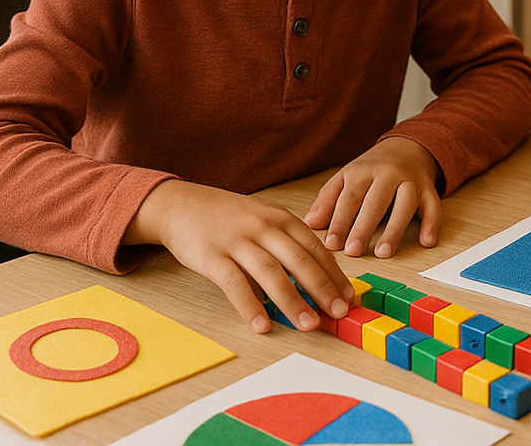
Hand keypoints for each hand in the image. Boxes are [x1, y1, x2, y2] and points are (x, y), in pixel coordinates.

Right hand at [124, 179, 353, 332]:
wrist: (182, 205)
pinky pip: (234, 284)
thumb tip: (317, 278)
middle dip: (322, 289)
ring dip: (292, 301)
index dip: (334, 274)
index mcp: (281, 219)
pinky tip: (261, 325)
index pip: (315, 248)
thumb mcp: (264, 220)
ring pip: (271, 273)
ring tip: (308, 324)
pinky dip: (250, 306)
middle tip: (337, 313)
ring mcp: (238, 241)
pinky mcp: (212, 256)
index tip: (348, 297)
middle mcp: (263, 227)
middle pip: (299, 260)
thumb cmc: (229, 218)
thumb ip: (288, 243)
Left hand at [304, 137, 442, 258]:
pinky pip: (433, 206)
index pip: (349, 198)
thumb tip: (311, 223)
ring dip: (395, 229)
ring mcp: (411, 181)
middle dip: (364, 227)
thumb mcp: (346, 177)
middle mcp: (388, 174)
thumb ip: (328, 199)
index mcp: (363, 171)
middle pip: (376, 201)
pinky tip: (427, 241)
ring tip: (384, 252)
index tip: (332, 244)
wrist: (407, 148)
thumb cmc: (372, 169)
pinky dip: (432, 223)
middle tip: (354, 250)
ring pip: (405, 204)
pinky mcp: (429, 189)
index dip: (340, 221)